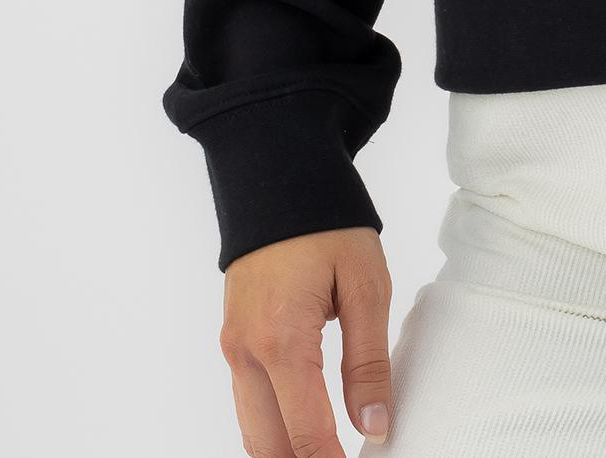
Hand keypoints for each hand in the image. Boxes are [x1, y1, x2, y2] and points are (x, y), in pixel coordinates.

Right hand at [218, 227, 394, 454]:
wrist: (278, 175)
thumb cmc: (329, 224)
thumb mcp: (366, 286)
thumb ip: (368, 362)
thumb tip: (373, 426)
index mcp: (282, 341)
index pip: (307, 434)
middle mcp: (246, 353)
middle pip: (269, 446)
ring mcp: (233, 348)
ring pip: (253, 430)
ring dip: (287, 450)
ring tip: (329, 453)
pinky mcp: (232, 340)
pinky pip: (248, 401)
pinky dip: (274, 425)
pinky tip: (306, 429)